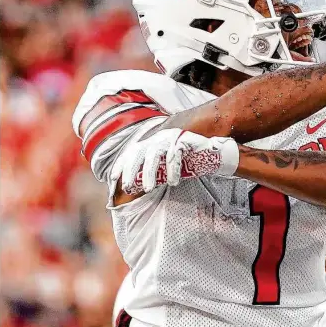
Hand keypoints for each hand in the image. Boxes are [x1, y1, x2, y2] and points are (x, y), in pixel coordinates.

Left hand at [111, 128, 239, 193]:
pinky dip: (172, 170)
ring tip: (148, 189)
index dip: (122, 165)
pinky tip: (172, 183)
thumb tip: (138, 184)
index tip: (113, 179)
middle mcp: (158, 137)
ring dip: (150, 174)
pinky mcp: (183, 140)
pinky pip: (174, 156)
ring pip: (154, 155)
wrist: (212, 149)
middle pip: (138, 153)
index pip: (132, 152)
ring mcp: (170, 137)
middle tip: (128, 187)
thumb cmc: (189, 159)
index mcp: (152, 142)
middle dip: (131, 171)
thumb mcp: (167, 164)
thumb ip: (155, 170)